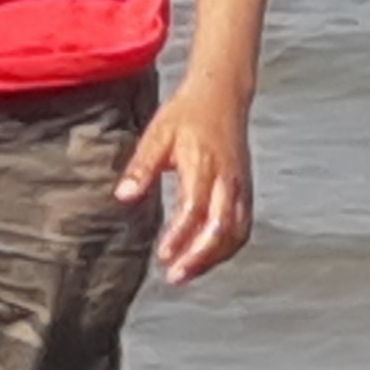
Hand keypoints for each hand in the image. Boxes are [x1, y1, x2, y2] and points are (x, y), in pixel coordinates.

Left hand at [115, 76, 254, 285]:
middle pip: (221, 227)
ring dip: (214, 257)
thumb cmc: (188, 113)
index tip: (164, 255)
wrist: (223, 94)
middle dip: (200, 257)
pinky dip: (227, 247)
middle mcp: (227, 179)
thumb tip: (123, 196)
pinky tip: (207, 257)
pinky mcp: (246, 189)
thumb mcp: (157, 133)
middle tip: (175, 276)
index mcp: (204, 164)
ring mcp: (241, 185)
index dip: (180, 236)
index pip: (195, 209)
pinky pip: (243, 226)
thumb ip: (142, 167)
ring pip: (236, 232)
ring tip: (187, 273)